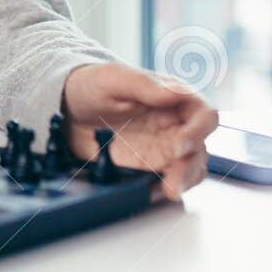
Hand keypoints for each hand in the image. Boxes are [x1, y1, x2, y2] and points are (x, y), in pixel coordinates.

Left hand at [59, 62, 217, 200]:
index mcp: (173, 98)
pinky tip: (152, 193)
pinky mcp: (150, 166)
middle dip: (191, 166)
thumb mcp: (112, 78)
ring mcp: (164, 147)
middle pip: (200, 147)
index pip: (204, 114)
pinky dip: (165, 189)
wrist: (68, 110)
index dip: (199, 130)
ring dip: (184, 181)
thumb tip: (174, 93)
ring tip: (167, 191)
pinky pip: (169, 180)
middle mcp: (175, 124)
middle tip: (172, 180)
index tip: (180, 144)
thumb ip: (143, 84)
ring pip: (191, 168)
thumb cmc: (91, 85)